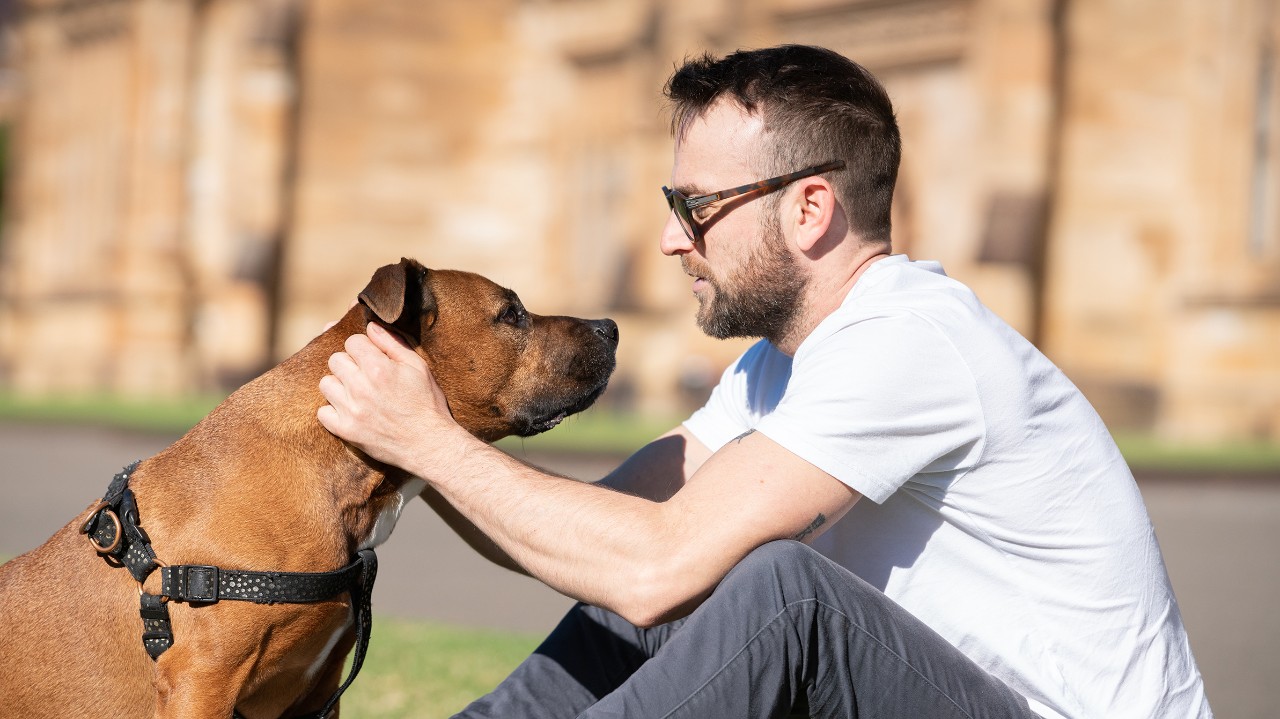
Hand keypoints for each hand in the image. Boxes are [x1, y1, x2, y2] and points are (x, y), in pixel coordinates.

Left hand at [317, 322, 462, 471]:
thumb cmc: (427, 403)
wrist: (430, 444)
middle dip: (349, 363)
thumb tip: (370, 327)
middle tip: (365, 375)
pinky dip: (333, 410)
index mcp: (378, 368)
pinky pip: (323, 412)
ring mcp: (350, 410)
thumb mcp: (418, 367)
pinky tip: (350, 410)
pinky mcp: (345, 430)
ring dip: (339, 385)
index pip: (352, 341)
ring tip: (356, 392)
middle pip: (335, 360)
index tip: (372, 357)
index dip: (363, 347)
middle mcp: (360, 387)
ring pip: (325, 384)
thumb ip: (392, 344)